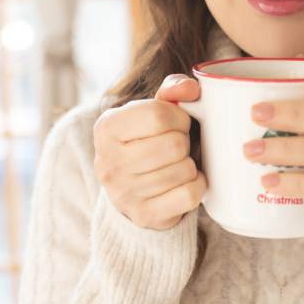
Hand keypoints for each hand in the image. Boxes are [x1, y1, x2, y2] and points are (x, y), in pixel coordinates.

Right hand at [91, 74, 207, 229]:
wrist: (129, 188)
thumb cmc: (144, 141)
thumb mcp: (151, 110)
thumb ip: (172, 91)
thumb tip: (190, 88)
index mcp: (106, 128)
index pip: (159, 114)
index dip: (179, 116)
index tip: (175, 123)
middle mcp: (108, 162)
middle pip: (174, 144)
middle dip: (184, 141)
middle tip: (176, 146)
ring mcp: (124, 193)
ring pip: (184, 170)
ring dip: (189, 164)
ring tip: (176, 164)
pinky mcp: (144, 215)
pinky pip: (189, 195)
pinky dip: (196, 185)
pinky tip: (184, 182)